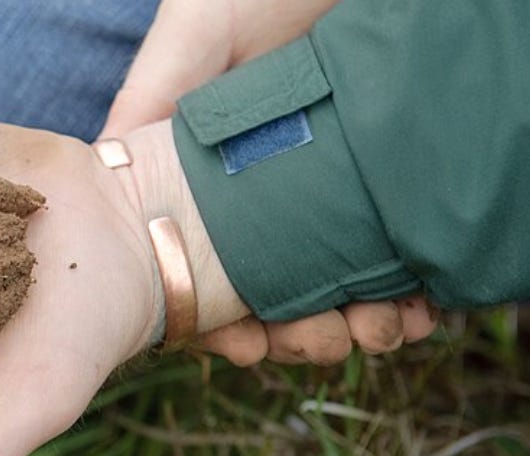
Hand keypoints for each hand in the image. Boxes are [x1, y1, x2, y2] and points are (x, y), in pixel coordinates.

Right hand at [100, 0, 437, 364]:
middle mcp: (258, 200)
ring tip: (382, 325)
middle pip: (267, 300)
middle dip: (296, 337)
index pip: (196, 273)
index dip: (216, 326)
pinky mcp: (378, 190)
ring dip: (355, 327)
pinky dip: (405, 296)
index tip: (245, 348)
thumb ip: (151, 93)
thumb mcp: (196, 32)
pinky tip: (420, 303)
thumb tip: (109, 153)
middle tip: (328, 339)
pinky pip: (391, 263)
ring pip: (329, 292)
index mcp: (202, 179)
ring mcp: (320, 199)